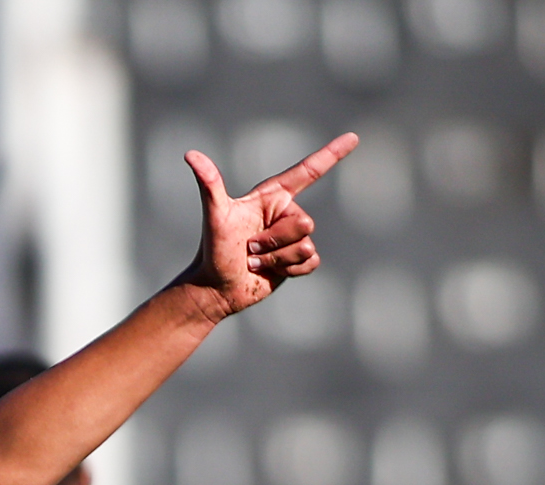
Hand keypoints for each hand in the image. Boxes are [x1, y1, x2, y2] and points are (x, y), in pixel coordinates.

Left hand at [179, 132, 357, 317]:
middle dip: (276, 240)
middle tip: (249, 248)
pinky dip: (289, 270)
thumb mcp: (215, 215)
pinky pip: (311, 262)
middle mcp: (286, 213)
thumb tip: (191, 155)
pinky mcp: (297, 260)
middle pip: (305, 223)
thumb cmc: (214, 249)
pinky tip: (269, 271)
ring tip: (255, 260)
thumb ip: (209, 184)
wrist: (217, 287)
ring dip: (278, 258)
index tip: (354, 137)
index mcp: (272, 196)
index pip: (308, 171)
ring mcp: (293, 237)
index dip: (332, 154)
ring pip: (307, 245)